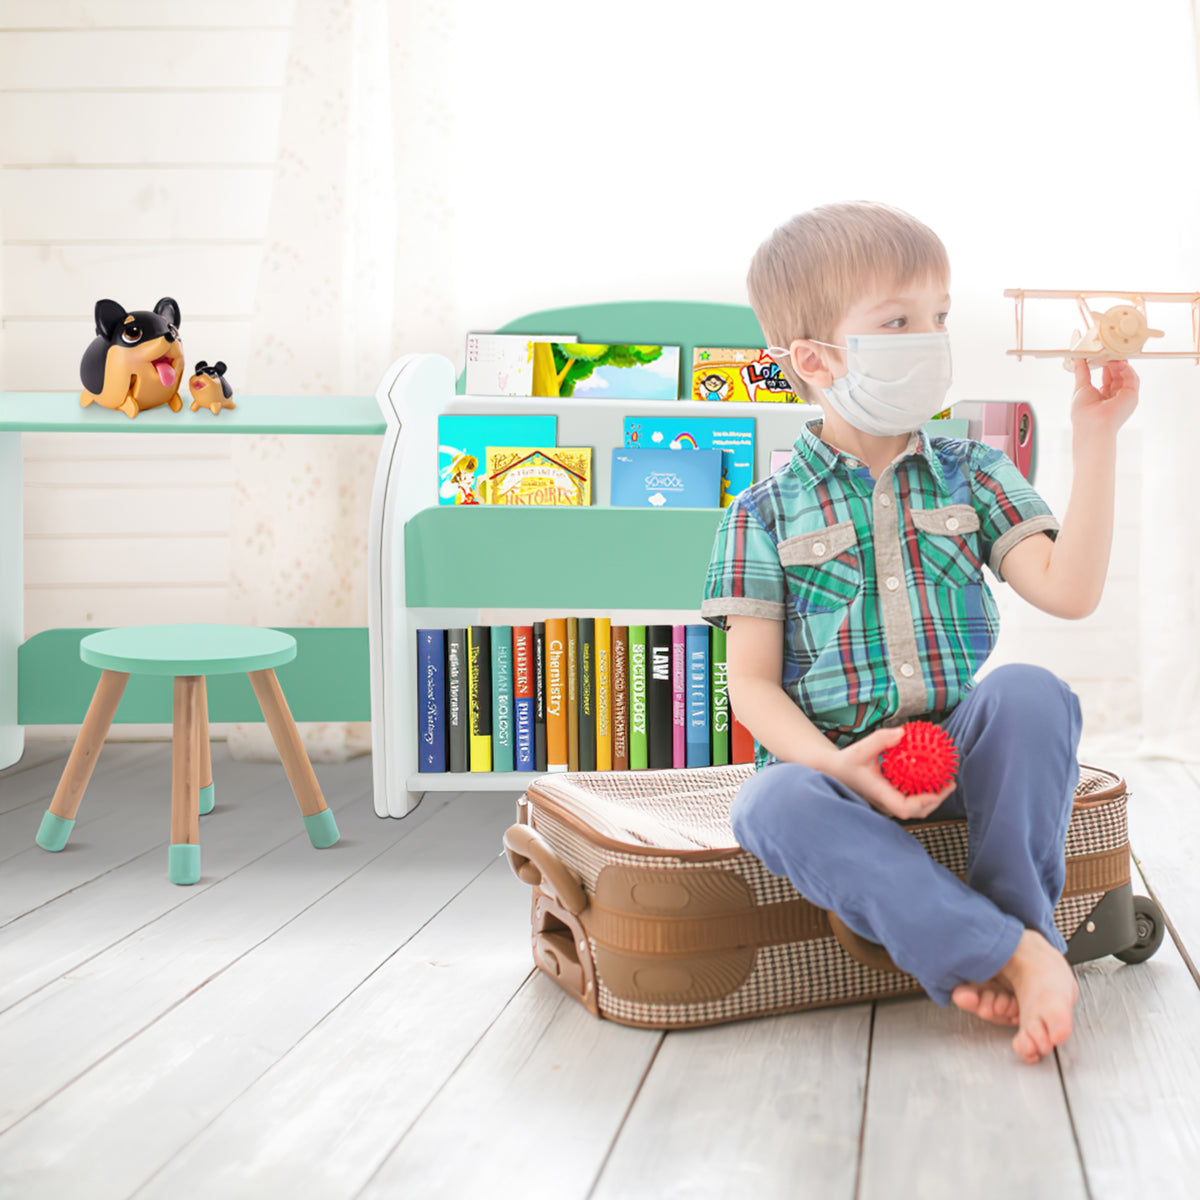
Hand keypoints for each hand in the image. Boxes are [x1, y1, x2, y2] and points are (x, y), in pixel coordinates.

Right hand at [825, 727, 956, 820]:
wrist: (833, 771)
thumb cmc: (846, 761)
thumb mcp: (861, 748)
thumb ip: (881, 739)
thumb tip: (903, 733)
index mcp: (880, 794)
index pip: (905, 808)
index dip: (924, 802)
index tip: (938, 789)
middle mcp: (885, 803)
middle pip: (916, 812)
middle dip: (936, 800)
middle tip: (950, 782)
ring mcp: (887, 803)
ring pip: (914, 808)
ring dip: (931, 797)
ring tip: (944, 781)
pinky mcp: (888, 799)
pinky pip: (909, 800)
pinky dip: (922, 792)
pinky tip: (928, 778)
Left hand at [1070, 358, 1138, 439]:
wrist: (1092, 425)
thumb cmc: (1083, 412)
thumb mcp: (1081, 386)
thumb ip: (1081, 370)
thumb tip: (1076, 356)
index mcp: (1103, 395)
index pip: (1107, 375)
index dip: (1104, 363)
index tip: (1100, 352)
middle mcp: (1116, 395)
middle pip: (1118, 373)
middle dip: (1113, 360)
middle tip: (1107, 347)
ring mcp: (1124, 395)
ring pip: (1125, 373)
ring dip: (1118, 362)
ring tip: (1110, 353)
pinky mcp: (1132, 395)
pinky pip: (1132, 377)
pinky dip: (1125, 368)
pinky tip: (1116, 362)